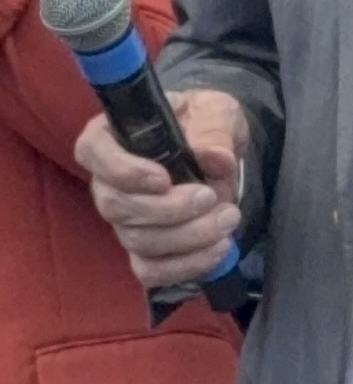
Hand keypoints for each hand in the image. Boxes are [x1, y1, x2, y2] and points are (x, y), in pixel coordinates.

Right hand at [77, 90, 246, 290]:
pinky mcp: (143, 250)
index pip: (92, 153)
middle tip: (211, 197)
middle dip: (169, 209)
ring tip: (228, 218)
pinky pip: (152, 271)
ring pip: (138, 242)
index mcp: (111, 137)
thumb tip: (216, 158)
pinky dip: (187, 265)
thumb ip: (214, 130)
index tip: (163, 178)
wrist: (220, 156)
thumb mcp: (215, 112)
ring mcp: (122, 221)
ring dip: (188, 236)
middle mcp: (107, 182)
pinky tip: (219, 248)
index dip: (123, 171)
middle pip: (117, 207)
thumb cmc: (204, 124)